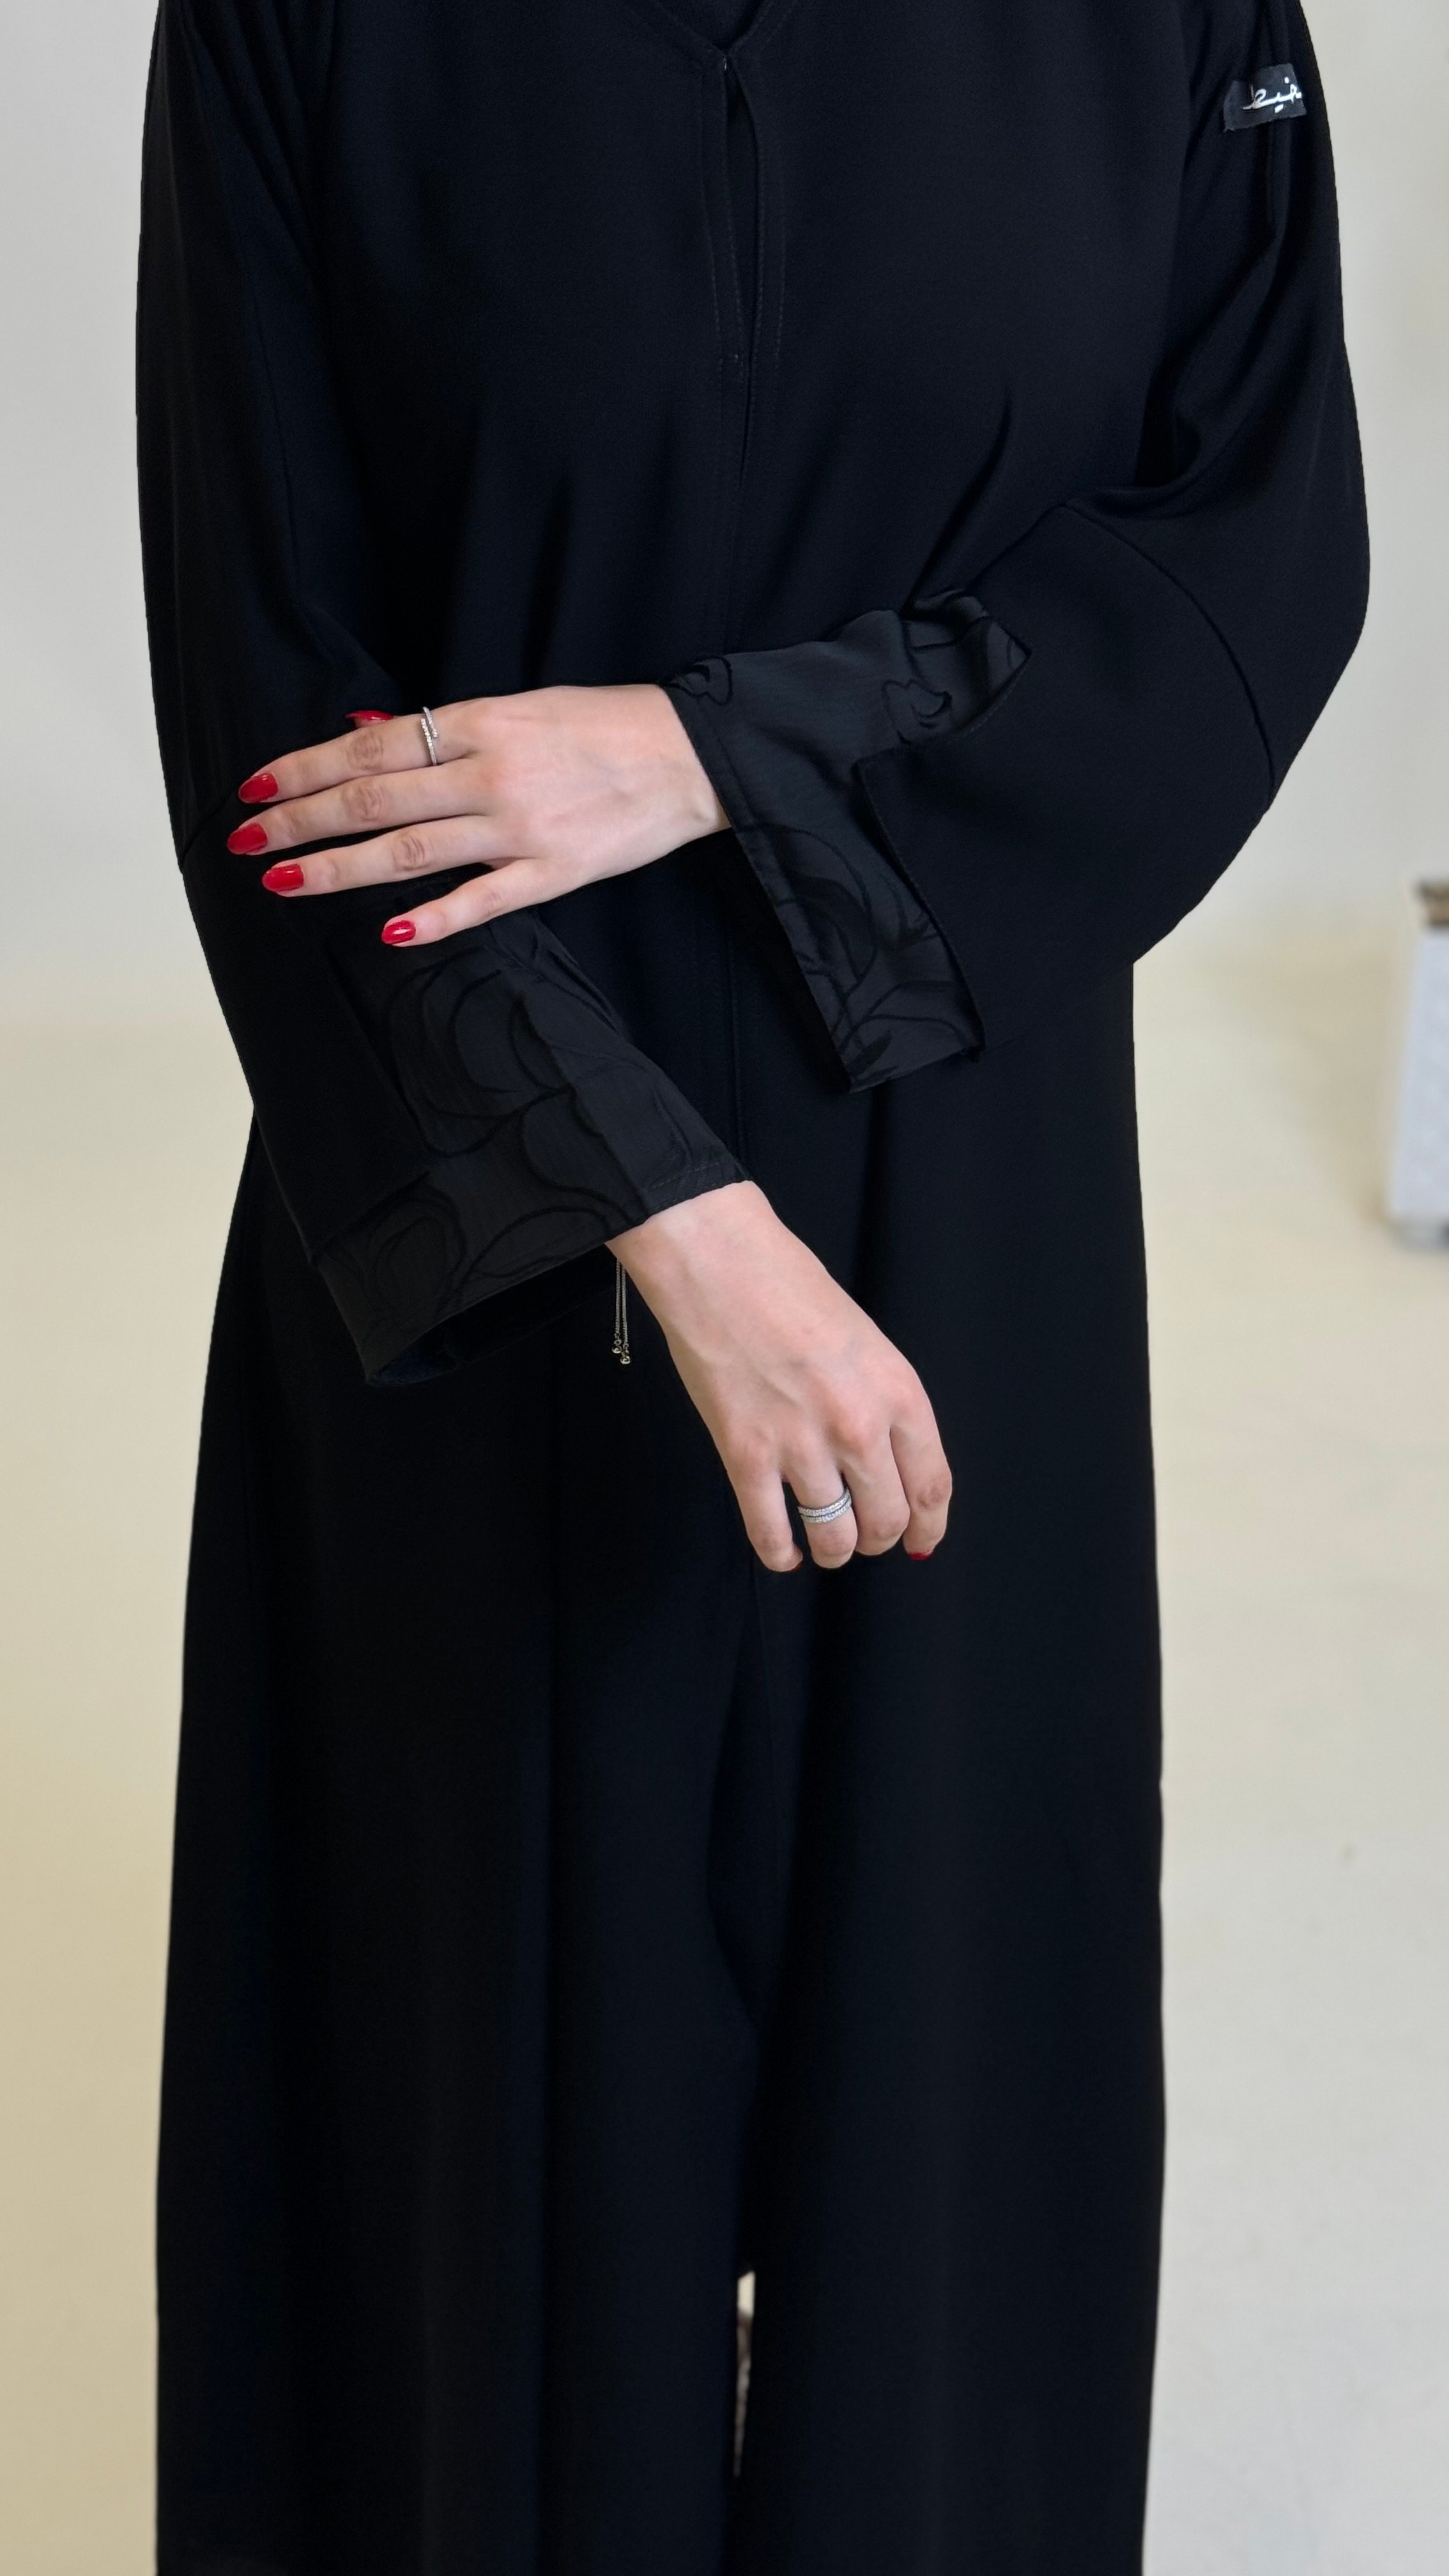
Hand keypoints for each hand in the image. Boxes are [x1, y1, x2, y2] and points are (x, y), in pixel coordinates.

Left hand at [228, 687, 727, 943]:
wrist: (690, 756)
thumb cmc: (603, 725)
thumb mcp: (520, 705)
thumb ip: (443, 727)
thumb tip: (362, 731)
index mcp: (479, 723)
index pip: (369, 749)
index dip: (305, 768)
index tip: (255, 788)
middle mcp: (489, 774)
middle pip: (373, 800)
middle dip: (300, 821)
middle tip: (245, 840)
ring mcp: (519, 828)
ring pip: (409, 852)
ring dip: (338, 869)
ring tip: (283, 881)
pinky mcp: (553, 873)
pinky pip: (483, 900)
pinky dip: (435, 916)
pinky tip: (389, 930)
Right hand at [612, 1182, 951, 1570]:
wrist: (720, 1263)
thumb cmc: (791, 1289)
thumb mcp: (867, 1344)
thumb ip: (884, 1404)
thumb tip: (890, 1466)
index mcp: (898, 1392)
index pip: (931, 1486)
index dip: (929, 1528)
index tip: (921, 1543)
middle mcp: (858, 1426)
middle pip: (886, 1521)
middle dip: (878, 1539)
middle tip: (865, 1535)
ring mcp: (801, 1444)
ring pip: (833, 1535)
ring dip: (833, 1551)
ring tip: (825, 1545)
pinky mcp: (745, 1454)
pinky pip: (771, 1532)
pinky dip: (780, 1553)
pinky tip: (784, 1552)